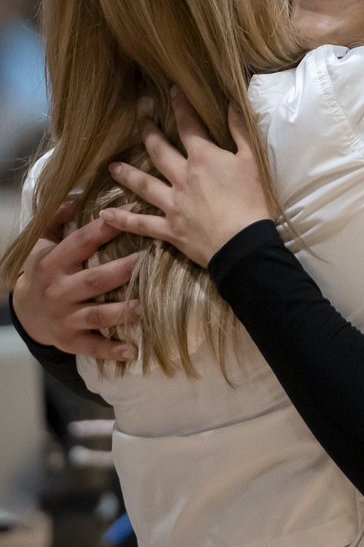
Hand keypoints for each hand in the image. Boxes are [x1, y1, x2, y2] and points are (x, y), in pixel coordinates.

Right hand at [12, 204, 140, 360]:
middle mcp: (60, 290)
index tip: (136, 211)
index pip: (84, 241)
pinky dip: (111, 350)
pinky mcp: (70, 341)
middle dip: (124, 269)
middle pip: (96, 278)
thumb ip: (58, 219)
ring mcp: (66, 317)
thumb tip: (78, 195)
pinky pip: (92, 347)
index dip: (110, 225)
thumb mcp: (43, 243)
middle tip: (152, 258)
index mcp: (54, 262)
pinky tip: (132, 351)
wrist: (26, 313)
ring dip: (125, 311)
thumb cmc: (44, 271)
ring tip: (149, 304)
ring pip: (99, 314)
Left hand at [100, 89, 274, 267]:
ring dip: (126, 174)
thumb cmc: (252, 201)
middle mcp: (181, 176)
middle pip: (158, 150)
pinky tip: (106, 215)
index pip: (189, 125)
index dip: (181, 105)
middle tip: (138, 118)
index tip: (172, 89)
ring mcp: (172, 203)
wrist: (243, 244)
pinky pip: (141, 223)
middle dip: (148, 131)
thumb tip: (233, 103)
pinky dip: (123, 220)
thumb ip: (241, 131)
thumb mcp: (253, 161)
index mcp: (203, 158)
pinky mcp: (170, 229)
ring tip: (112, 167)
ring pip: (143, 184)